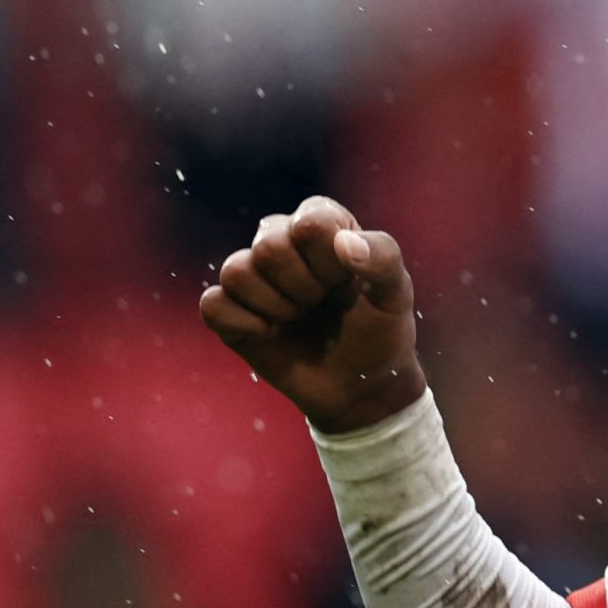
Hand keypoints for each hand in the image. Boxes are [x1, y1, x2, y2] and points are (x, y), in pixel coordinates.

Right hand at [200, 197, 425, 433]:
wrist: (359, 383)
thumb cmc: (379, 329)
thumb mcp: (396, 293)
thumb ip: (383, 257)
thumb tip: (344, 243)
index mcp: (322, 223)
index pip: (309, 223)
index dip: (329, 262)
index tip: (344, 283)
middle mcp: (281, 239)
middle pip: (269, 247)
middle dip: (302, 289)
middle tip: (318, 305)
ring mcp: (253, 276)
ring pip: (235, 271)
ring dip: (274, 307)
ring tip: (296, 318)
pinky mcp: (229, 310)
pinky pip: (212, 304)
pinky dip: (243, 324)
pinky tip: (269, 334)